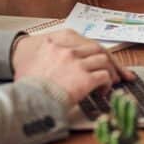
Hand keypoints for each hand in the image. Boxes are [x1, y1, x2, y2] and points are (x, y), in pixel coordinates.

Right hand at [12, 29, 135, 102]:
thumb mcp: (30, 64)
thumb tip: (54, 67)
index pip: (84, 43)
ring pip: (104, 61)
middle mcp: (68, 50)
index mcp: (56, 43)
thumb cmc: (26, 86)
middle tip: (117, 72)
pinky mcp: (84, 78)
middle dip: (110, 61)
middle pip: (98, 49)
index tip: (102, 59)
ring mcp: (77, 63)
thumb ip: (46, 58)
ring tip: (110, 82)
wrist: (26, 100)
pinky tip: (102, 91)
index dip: (96, 52)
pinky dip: (107, 84)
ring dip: (110, 72)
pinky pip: (104, 77)